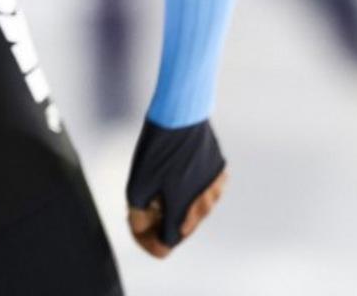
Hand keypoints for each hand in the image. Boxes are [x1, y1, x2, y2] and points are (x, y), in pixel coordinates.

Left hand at [125, 119, 226, 257]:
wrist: (182, 114)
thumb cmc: (158, 148)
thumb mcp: (137, 184)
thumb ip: (138, 214)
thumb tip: (140, 228)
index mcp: (183, 211)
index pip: (167, 243)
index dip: (148, 239)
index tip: (137, 225)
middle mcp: (204, 204)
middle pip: (181, 229)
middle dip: (161, 223)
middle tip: (145, 207)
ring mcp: (215, 187)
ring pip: (194, 210)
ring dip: (176, 207)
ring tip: (157, 190)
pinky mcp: (219, 171)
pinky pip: (204, 191)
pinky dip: (189, 191)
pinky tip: (175, 177)